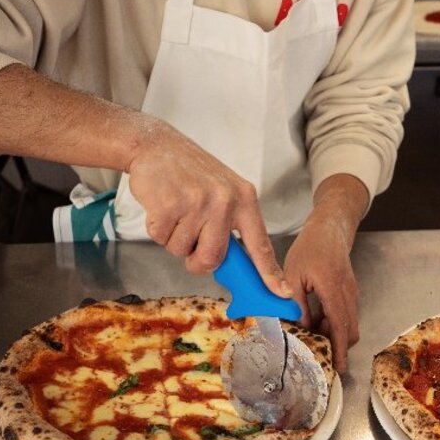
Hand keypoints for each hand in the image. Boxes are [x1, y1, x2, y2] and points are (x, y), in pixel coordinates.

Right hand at [127, 120, 290, 297]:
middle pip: (212, 259)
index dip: (270, 273)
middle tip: (190, 239)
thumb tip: (236, 265)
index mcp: (244, 199)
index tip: (283, 293)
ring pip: (182, 251)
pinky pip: (161, 239)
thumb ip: (232, 225)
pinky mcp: (169, 205)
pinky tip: (162, 206)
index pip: (260, 245)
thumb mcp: (224, 191)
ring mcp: (197, 203)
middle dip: (196, 259)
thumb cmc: (190, 173)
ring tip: (176, 210)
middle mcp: (225, 201)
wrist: (156, 146)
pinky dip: (156, 229)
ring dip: (174, 238)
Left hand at [284, 174, 368, 372]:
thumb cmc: (310, 249)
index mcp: (333, 288)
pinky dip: (334, 323)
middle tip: (317, 351)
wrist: (330, 230)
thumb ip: (297, 303)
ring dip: (334, 333)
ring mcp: (352, 293)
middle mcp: (348, 293)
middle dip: (337, 345)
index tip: (338, 366)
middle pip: (350, 330)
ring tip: (311, 332)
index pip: (340, 326)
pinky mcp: (351, 292)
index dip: (340, 349)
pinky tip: (316, 319)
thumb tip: (300, 328)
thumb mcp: (293, 275)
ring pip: (349, 324)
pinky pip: (346, 315)